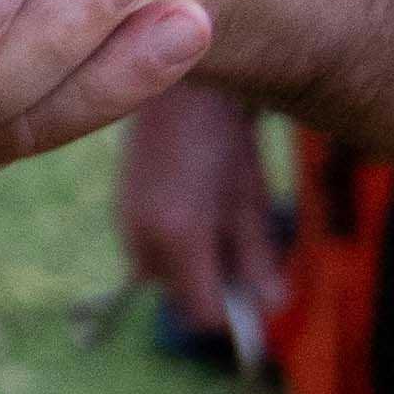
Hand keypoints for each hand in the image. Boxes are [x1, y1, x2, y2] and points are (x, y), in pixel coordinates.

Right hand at [117, 78, 280, 348]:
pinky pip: (150, 253)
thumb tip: (273, 308)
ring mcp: (124, 225)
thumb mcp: (250, 198)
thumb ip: (259, 258)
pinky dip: (173, 246)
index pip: (204, 314)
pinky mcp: (121, 210)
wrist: (174, 79)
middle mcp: (140, 240)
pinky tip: (193, 203)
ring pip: (165, 277)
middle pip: (181, 299)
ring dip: (193, 266)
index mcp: (177, 237)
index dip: (235, 311)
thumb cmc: (222, 134)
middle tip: (245, 247)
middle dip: (214, 288)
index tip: (259, 290)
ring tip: (219, 217)